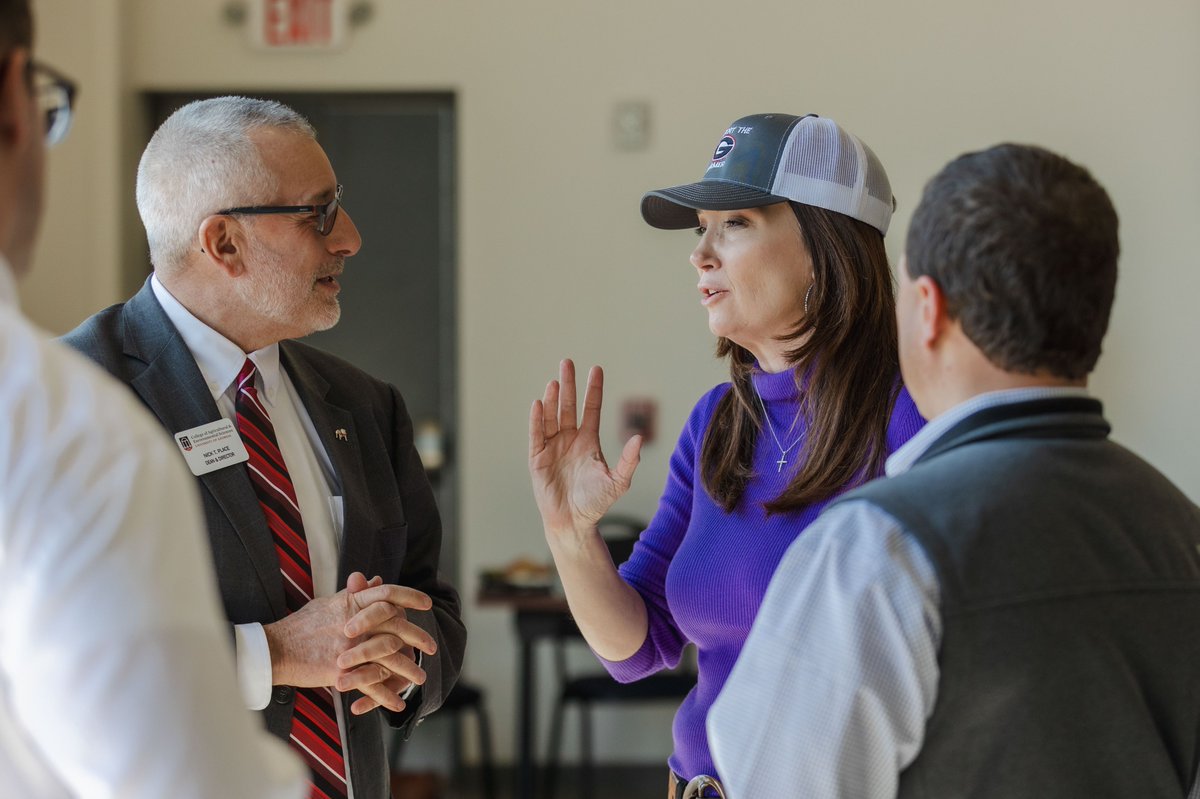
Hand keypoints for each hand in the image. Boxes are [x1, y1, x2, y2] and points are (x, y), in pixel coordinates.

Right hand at [263, 572, 433, 691]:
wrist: (276, 648)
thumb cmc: (301, 625)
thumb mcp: (328, 603)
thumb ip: (354, 594)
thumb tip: (374, 579)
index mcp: (351, 603)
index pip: (388, 594)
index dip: (410, 597)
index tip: (427, 604)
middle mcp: (354, 623)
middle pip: (397, 627)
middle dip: (418, 637)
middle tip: (431, 647)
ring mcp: (349, 648)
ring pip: (389, 658)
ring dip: (408, 670)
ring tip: (420, 678)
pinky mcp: (341, 672)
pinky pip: (370, 686)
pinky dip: (386, 697)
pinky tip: (397, 704)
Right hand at [529, 359, 641, 533]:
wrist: (574, 523)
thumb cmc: (596, 503)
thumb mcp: (618, 482)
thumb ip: (628, 461)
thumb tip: (639, 438)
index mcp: (588, 441)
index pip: (590, 408)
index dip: (593, 389)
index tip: (596, 369)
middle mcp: (569, 439)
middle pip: (568, 406)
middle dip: (568, 384)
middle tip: (568, 362)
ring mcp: (552, 447)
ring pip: (551, 416)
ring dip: (552, 399)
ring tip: (555, 381)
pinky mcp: (538, 458)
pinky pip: (536, 434)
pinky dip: (537, 419)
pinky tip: (539, 403)